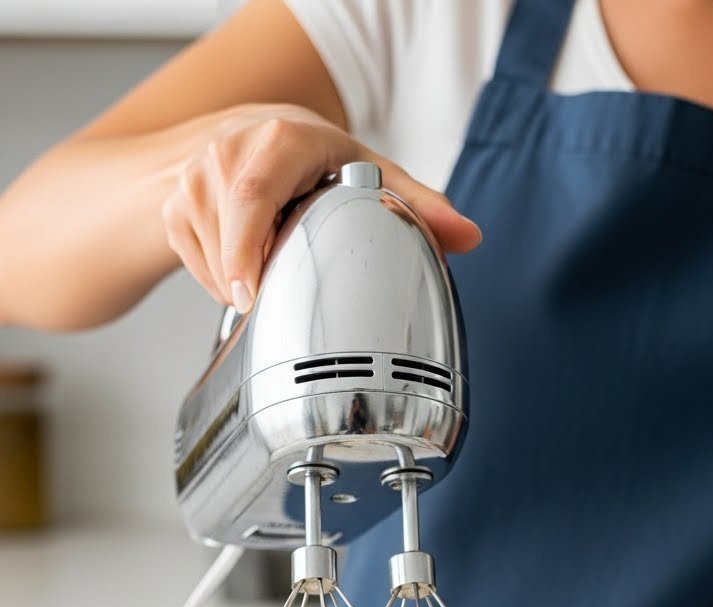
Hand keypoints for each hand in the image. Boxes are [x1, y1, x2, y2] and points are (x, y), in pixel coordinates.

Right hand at [160, 104, 481, 309]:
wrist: (235, 133)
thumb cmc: (304, 155)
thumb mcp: (363, 168)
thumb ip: (415, 204)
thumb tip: (467, 236)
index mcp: (280, 140)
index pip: (253, 191)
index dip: (246, 246)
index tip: (250, 292)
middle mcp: (229, 152)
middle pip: (229, 237)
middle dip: (249, 278)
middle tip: (265, 297)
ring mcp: (195, 180)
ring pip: (215, 262)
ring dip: (244, 283)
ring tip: (270, 260)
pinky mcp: (175, 209)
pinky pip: (199, 269)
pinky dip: (224, 281)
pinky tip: (246, 260)